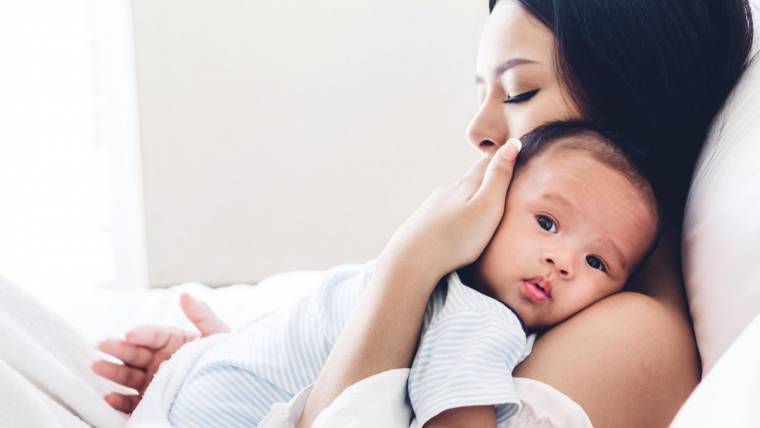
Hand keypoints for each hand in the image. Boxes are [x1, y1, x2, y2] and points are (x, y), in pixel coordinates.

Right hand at [91, 293, 229, 412]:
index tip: (130, 333)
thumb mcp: (217, 335)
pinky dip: (119, 401)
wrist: (232, 389)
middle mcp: (159, 360)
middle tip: (101, 344)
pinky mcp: (150, 401)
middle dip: (118, 348)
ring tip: (95, 366)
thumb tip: (184, 294)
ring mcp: (153, 380)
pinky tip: (107, 396)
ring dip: (111, 371)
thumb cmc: (224, 358)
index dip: (142, 333)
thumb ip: (202, 315)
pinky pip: (132, 402)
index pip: (154, 335)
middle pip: (136, 353)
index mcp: (173, 341)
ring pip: (128, 375)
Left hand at [379, 139, 521, 280]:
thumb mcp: (487, 206)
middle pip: (471, 180)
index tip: (514, 152)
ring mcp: (434, 206)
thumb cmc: (456, 237)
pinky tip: (456, 226)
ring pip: (457, 197)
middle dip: (486, 179)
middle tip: (502, 180)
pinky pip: (445, 214)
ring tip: (481, 208)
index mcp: (466, 185)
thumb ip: (499, 177)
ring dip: (469, 199)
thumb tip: (511, 145)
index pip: (488, 164)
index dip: (502, 159)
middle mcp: (448, 191)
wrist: (413, 259)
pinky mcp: (424, 223)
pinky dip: (455, 216)